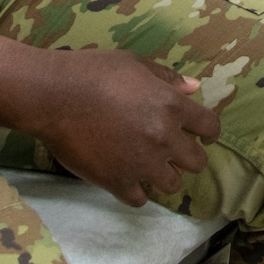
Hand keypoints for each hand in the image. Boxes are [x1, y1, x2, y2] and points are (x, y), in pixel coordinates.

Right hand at [22, 49, 218, 206]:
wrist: (53, 96)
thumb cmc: (93, 71)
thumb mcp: (134, 63)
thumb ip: (167, 77)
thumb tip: (194, 88)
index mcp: (171, 106)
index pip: (210, 127)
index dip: (208, 131)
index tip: (201, 134)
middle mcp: (164, 138)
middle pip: (197, 162)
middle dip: (187, 156)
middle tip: (171, 151)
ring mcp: (142, 164)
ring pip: (172, 184)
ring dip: (162, 175)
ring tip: (146, 165)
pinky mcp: (118, 182)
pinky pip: (140, 200)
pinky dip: (135, 191)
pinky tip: (126, 179)